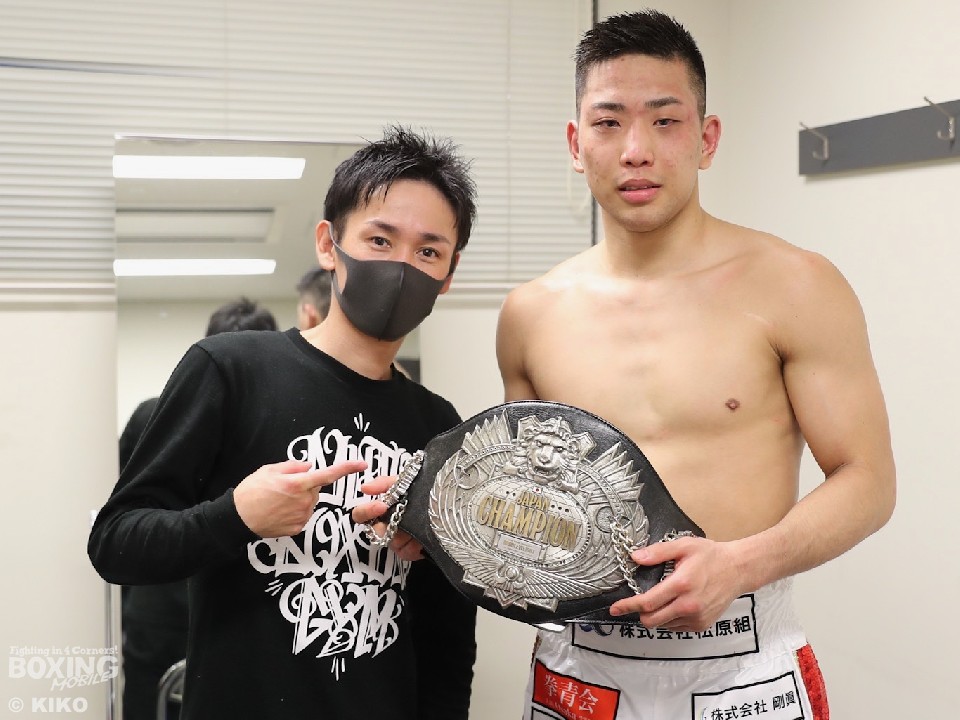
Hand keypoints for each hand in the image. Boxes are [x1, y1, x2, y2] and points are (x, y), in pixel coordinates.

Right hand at [234, 459, 366, 537]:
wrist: (238, 518)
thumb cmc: (251, 491)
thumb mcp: (269, 470)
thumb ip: (293, 466)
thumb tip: (309, 466)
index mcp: (297, 483)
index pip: (328, 474)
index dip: (347, 468)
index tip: (362, 464)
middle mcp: (304, 501)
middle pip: (315, 489)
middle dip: (305, 486)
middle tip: (282, 488)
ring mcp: (302, 516)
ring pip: (309, 502)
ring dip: (299, 499)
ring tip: (277, 501)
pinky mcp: (298, 528)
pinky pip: (303, 515)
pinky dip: (294, 512)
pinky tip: (279, 512)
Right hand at [352, 474, 423, 561]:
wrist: (452, 508)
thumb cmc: (429, 494)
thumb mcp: (407, 483)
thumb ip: (385, 484)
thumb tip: (365, 488)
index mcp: (385, 508)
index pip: (363, 514)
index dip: (367, 511)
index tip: (381, 506)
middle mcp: (388, 524)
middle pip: (374, 531)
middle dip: (386, 525)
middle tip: (399, 521)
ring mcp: (397, 539)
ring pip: (390, 542)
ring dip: (403, 533)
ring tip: (417, 524)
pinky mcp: (407, 551)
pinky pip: (403, 551)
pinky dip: (412, 544)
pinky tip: (421, 537)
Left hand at [608, 536, 745, 631]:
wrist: (737, 570)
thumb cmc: (710, 556)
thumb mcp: (683, 546)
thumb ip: (658, 552)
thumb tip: (635, 557)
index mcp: (681, 584)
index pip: (647, 602)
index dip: (628, 606)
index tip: (615, 608)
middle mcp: (689, 605)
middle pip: (651, 620)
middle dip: (639, 613)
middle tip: (637, 602)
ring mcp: (696, 618)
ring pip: (663, 625)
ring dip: (656, 616)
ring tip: (663, 598)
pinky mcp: (702, 625)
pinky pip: (676, 628)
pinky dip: (669, 619)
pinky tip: (675, 604)